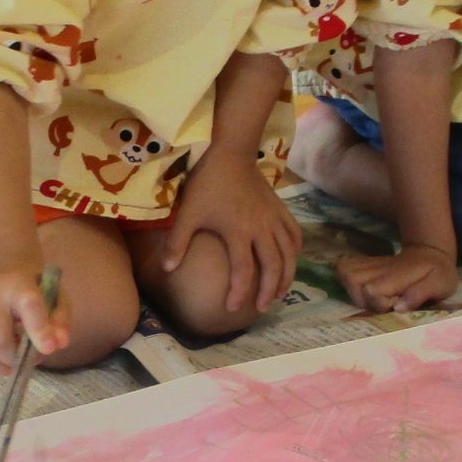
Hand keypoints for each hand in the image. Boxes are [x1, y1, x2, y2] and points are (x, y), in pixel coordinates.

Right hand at [0, 265, 69, 375]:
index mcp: (18, 284)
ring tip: (18, 357)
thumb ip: (60, 320)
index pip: (28, 306)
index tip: (50, 349)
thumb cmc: (34, 289)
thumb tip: (59, 344)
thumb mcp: (56, 297)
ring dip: (3, 363)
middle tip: (32, 358)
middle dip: (17, 358)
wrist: (2, 274)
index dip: (39, 330)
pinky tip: (4, 353)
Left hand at [163, 148, 302, 314]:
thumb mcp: (188, 213)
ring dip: (286, 276)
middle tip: (262, 308)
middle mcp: (261, 229)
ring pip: (289, 254)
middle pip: (273, 267)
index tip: (233, 308)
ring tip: (280, 293)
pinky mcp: (280, 209)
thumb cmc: (207, 184)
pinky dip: (295, 251)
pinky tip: (291, 260)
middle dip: (269, 291)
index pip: (243, 271)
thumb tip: (167, 270)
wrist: (230, 153)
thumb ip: (177, 242)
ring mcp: (274, 219)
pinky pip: (294, 234)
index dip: (239, 292)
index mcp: (239, 232)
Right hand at [338, 243, 459, 312]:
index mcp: (398, 273)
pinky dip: (349, 283)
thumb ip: (420, 293)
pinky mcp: (361, 263)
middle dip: (366, 301)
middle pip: (353, 282)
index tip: (398, 304)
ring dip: (355, 293)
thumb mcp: (440, 284)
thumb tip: (398, 307)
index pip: (372, 291)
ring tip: (374, 299)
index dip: (381, 304)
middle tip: (385, 303)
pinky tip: (365, 291)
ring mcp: (368, 263)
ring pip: (345, 274)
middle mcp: (378, 266)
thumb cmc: (438, 272)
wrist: (430, 254)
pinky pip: (342, 270)